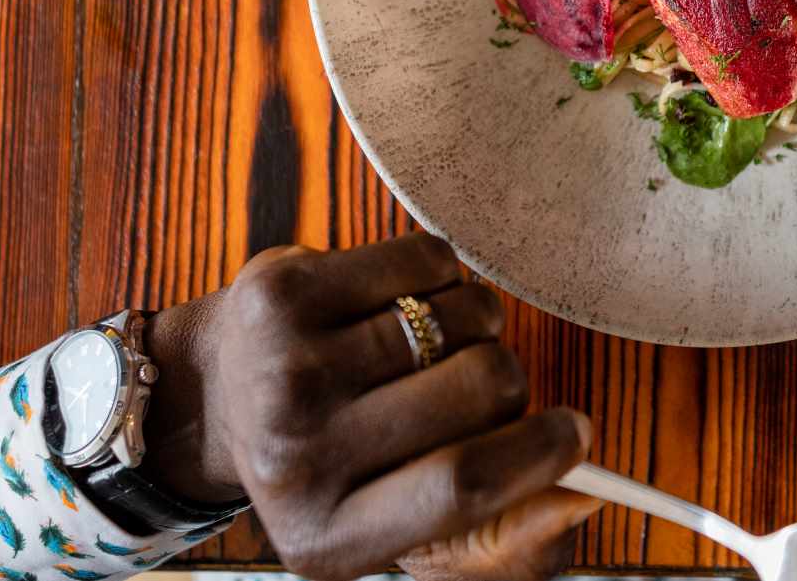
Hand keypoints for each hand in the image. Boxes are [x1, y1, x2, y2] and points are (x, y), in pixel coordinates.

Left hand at [144, 235, 597, 580]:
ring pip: (465, 315)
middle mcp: (298, 457)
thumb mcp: (398, 526)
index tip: (577, 433)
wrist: (213, 399)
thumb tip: (583, 491)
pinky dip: (443, 276)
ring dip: (477, 325)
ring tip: (433, 346)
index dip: (540, 453)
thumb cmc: (334, 464)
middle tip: (478, 386)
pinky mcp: (286, 290)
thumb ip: (501, 532)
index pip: (464, 485)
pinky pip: (430, 259)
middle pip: (481, 389)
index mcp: (328, 537)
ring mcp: (285, 366)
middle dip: (508, 380)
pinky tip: (404, 305)